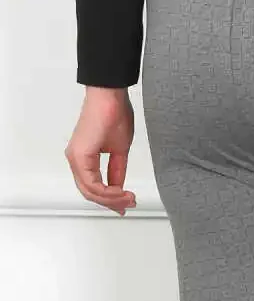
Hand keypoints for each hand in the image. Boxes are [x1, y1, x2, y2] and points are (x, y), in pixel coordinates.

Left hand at [64, 87, 136, 214]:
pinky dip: (108, 191)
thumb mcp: (119, 150)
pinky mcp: (80, 155)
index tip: (127, 202)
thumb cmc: (114, 114)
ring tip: (128, 198)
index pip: (93, 187)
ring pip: (90, 191)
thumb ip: (116, 170)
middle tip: (129, 204)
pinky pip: (92, 183)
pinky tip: (121, 191)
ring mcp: (76, 157)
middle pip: (90, 193)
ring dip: (112, 199)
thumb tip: (118, 186)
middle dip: (112, 202)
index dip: (110, 199)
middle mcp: (76, 159)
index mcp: (83, 157)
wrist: (110, 96)